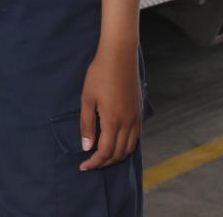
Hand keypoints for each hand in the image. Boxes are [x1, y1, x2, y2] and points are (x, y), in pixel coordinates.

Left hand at [78, 44, 140, 169]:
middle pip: (118, 154)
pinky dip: (126, 147)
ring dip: (116, 157)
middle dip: (104, 163)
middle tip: (91, 164)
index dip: (94, 162)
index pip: (105, 152)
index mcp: (113, 120)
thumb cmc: (99, 74)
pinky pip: (136, 138)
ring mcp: (136, 118)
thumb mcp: (87, 99)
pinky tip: (117, 145)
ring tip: (103, 158)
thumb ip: (87, 124)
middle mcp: (128, 123)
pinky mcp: (139, 112)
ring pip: (129, 148)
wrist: (120, 56)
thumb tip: (87, 147)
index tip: (83, 166)